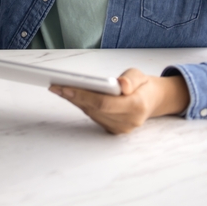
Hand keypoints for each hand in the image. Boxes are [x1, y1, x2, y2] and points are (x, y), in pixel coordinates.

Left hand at [49, 69, 189, 134]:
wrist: (151, 100)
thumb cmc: (142, 85)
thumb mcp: (140, 75)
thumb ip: (131, 79)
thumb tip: (121, 85)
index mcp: (137, 106)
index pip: (104, 102)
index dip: (83, 96)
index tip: (66, 87)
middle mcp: (128, 121)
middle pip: (94, 109)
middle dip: (73, 97)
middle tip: (55, 86)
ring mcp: (121, 128)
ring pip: (92, 113)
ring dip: (74, 101)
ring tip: (58, 89)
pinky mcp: (114, 130)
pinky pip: (94, 116)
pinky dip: (82, 105)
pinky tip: (70, 96)